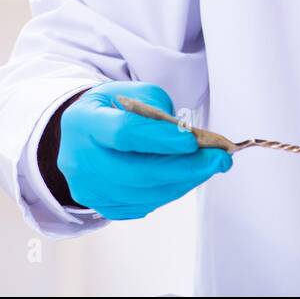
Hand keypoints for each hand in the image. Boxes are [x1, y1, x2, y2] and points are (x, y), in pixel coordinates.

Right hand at [58, 81, 232, 219]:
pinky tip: (187, 176)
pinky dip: (170, 191)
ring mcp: (89, 189)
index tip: (193, 141)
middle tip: (220, 159)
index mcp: (84, 122)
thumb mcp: (128, 92)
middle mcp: (81, 160)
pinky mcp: (102, 206)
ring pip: (144, 194)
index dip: (160, 139)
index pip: (124, 133)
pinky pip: (144, 205)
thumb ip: (156, 107)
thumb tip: (187, 136)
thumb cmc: (111, 109)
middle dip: (184, 168)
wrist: (80, 135)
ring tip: (210, 166)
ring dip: (183, 181)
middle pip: (136, 173)